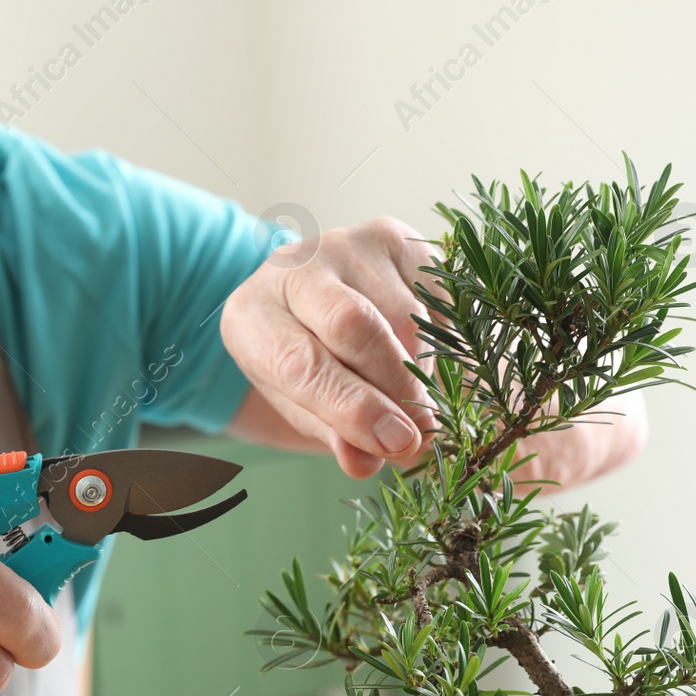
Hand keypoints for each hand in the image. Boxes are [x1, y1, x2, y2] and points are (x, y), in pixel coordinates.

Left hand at [222, 216, 437, 477]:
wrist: (314, 308)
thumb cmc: (305, 368)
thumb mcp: (306, 409)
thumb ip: (334, 436)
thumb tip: (367, 461)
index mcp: (252, 317)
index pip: (302, 363)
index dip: (354, 408)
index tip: (398, 443)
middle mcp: (291, 267)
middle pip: (355, 326)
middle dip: (397, 386)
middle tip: (423, 431)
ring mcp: (342, 243)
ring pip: (403, 314)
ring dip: (425, 369)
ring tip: (421, 400)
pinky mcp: (389, 234)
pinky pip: (433, 293)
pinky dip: (443, 338)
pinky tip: (430, 359)